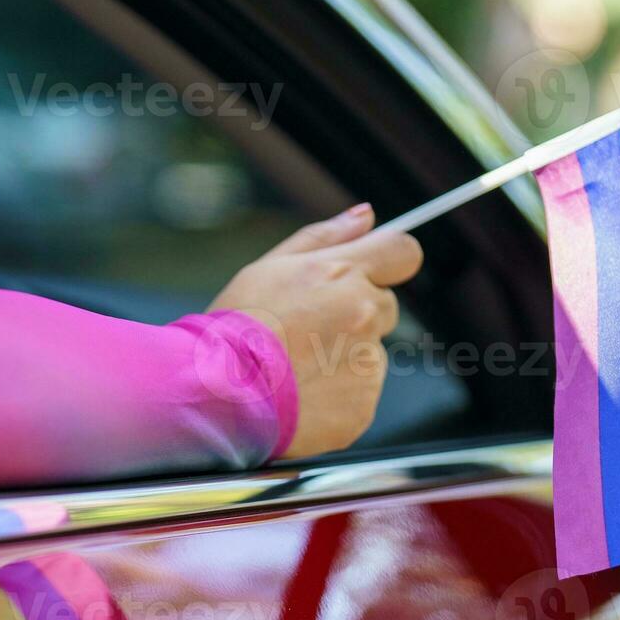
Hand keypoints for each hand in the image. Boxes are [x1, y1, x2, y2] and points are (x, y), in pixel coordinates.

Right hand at [209, 203, 423, 457]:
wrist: (216, 393)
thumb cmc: (236, 326)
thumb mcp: (270, 267)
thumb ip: (325, 237)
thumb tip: (367, 214)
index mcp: (345, 273)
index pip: (403, 252)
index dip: (390, 260)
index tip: (374, 271)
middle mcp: (365, 314)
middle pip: (385, 306)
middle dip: (356, 313)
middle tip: (305, 331)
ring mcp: (368, 363)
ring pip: (370, 352)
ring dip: (343, 357)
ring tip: (294, 367)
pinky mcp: (364, 406)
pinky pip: (360, 393)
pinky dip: (337, 395)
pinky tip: (301, 395)